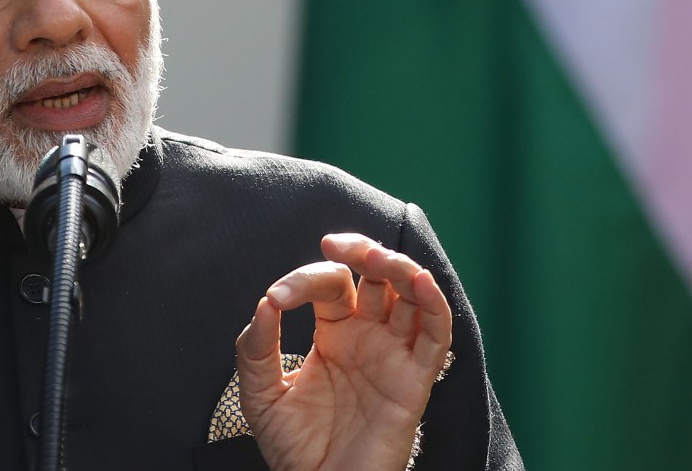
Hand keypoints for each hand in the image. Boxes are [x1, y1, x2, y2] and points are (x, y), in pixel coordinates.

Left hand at [235, 233, 451, 470]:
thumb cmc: (293, 446)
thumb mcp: (260, 393)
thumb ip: (256, 347)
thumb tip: (264, 302)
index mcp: (335, 331)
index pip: (331, 284)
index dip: (304, 280)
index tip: (276, 299)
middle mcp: (368, 336)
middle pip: (378, 277)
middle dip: (363, 251)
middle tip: (337, 245)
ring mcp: (393, 356)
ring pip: (411, 296)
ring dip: (399, 268)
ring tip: (376, 258)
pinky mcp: (414, 381)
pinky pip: (435, 338)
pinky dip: (434, 304)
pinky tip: (419, 281)